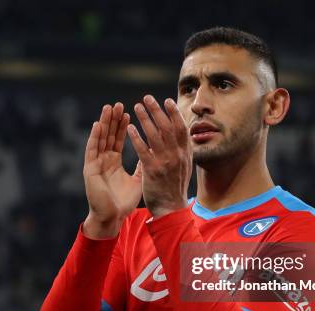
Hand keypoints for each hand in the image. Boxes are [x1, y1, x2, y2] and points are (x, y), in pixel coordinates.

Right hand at [83, 103, 142, 238]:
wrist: (112, 218)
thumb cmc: (123, 202)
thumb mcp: (136, 180)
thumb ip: (141, 165)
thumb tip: (150, 152)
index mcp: (113, 162)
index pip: (118, 139)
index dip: (123, 126)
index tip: (129, 112)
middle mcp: (103, 160)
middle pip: (109, 136)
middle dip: (113, 120)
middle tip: (118, 104)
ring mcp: (96, 163)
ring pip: (100, 139)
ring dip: (104, 123)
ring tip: (109, 108)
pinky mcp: (90, 169)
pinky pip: (92, 150)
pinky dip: (94, 137)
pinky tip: (98, 125)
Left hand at [127, 95, 191, 217]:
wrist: (171, 208)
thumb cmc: (175, 187)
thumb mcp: (184, 166)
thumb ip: (181, 150)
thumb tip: (181, 135)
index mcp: (185, 153)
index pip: (181, 127)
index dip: (174, 113)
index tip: (167, 100)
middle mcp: (177, 155)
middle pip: (167, 126)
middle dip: (157, 110)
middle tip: (147, 98)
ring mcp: (165, 162)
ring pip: (155, 135)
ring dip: (145, 119)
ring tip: (136, 107)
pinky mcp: (152, 170)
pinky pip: (143, 150)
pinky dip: (136, 137)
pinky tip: (129, 128)